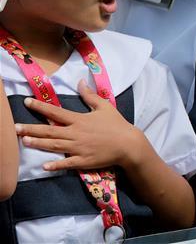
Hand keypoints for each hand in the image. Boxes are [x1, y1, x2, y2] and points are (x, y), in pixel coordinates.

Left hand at [15, 80, 147, 172]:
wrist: (128, 144)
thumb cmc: (116, 124)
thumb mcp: (104, 106)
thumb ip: (90, 95)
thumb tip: (80, 81)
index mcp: (80, 119)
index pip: (56, 112)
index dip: (40, 107)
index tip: (27, 102)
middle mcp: (76, 133)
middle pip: (50, 130)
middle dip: (31, 129)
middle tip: (15, 128)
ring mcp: (78, 148)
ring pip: (54, 145)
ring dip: (38, 144)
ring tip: (24, 141)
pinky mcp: (83, 161)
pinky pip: (67, 163)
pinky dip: (55, 164)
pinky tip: (44, 166)